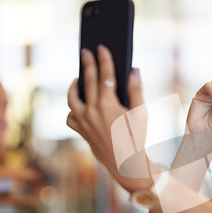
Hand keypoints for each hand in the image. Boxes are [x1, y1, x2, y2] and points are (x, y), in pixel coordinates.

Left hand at [67, 45, 150, 192]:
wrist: (127, 164)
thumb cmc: (138, 138)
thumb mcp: (141, 113)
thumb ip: (136, 90)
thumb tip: (134, 69)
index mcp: (107, 104)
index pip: (105, 75)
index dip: (104, 60)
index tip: (102, 47)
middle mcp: (91, 111)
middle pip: (87, 82)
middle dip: (87, 64)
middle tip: (86, 52)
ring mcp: (84, 122)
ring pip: (71, 98)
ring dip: (74, 86)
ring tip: (78, 77)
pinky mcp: (82, 132)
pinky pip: (70, 118)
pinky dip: (73, 110)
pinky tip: (80, 106)